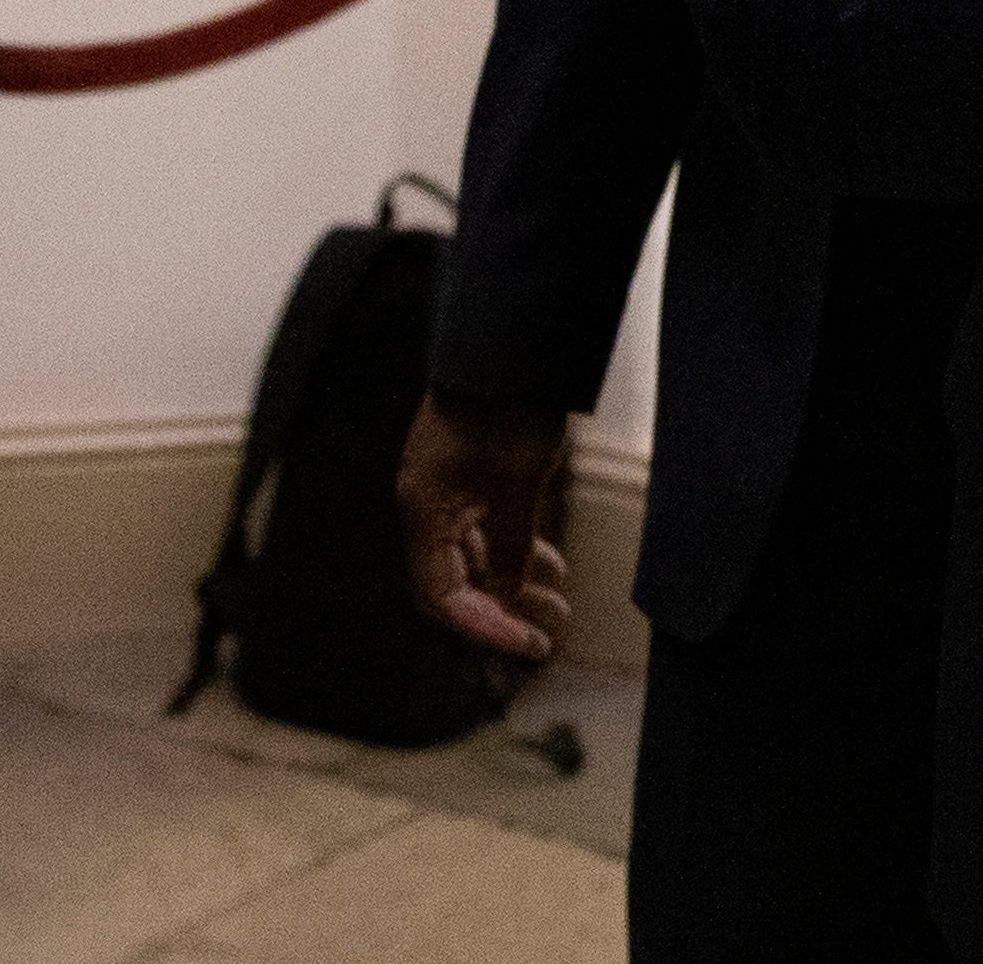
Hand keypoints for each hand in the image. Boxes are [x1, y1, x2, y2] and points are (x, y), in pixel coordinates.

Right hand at [396, 391, 574, 664]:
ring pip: (472, 557)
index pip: (442, 593)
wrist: (508, 340)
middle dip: (500, 611)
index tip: (527, 642)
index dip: (484, 625)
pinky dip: (513, 551)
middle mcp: (427, 505)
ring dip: (511, 584)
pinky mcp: (464, 476)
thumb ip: (510, 545)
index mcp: (425, 509)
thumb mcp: (518, 482)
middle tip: (548, 631)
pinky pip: (482, 530)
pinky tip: (548, 565)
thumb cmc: (508, 405)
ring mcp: (444, 490)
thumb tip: (509, 600)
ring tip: (557, 604)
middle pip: (454, 581)